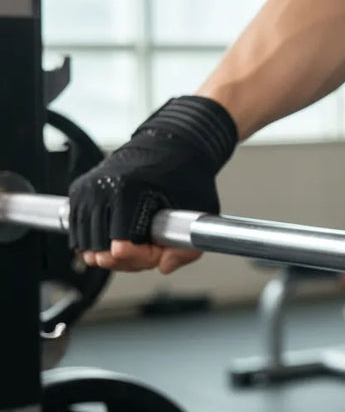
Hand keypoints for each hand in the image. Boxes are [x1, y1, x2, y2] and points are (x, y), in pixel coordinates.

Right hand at [70, 96, 237, 273]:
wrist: (171, 144)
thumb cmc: (186, 174)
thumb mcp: (199, 210)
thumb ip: (187, 247)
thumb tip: (164, 267)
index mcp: (127, 192)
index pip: (121, 249)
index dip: (144, 256)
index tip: (159, 247)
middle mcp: (101, 190)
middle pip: (101, 253)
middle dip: (128, 259)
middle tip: (150, 247)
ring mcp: (86, 191)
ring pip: (86, 247)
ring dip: (111, 254)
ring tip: (137, 242)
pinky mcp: (78, 192)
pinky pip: (78, 234)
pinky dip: (97, 242)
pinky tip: (120, 236)